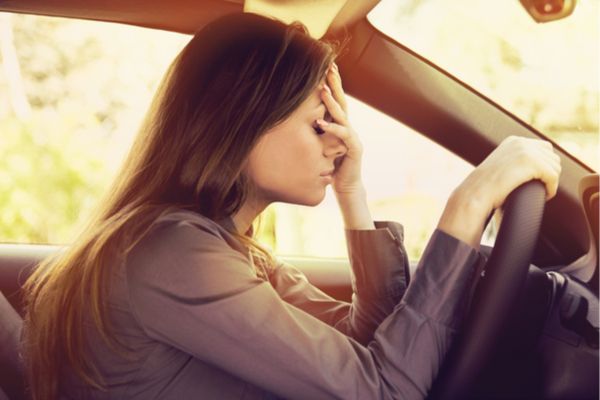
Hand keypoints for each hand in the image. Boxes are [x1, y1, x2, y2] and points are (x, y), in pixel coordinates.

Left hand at [316, 63, 363, 194]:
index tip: (324, 66)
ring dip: (332, 102)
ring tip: (322, 90)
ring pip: (343, 115)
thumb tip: (297, 119)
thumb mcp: (320, 145)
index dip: (331, 83)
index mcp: (340, 125)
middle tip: (330, 66)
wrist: (346, 186)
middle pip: (342, 101)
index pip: (336, 100)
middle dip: (336, 83)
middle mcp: (348, 127)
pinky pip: (343, 135)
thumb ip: (315, 132)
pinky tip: (320, 123)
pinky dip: (332, 128)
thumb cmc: (331, 166)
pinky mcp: (354, 148)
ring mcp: (353, 136)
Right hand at [438, 136, 560, 247]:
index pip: (544, 148)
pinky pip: (553, 177)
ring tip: (542, 192)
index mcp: (513, 141)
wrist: (476, 193)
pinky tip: (545, 196)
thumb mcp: (499, 168)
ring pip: (555, 167)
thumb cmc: (485, 187)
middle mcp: (521, 142)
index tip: (539, 180)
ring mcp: (526, 151)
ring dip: (551, 182)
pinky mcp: (532, 163)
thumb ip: (512, 162)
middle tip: (541, 187)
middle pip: (552, 156)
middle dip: (550, 173)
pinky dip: (552, 189)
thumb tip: (526, 170)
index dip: (545, 166)